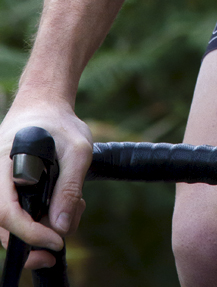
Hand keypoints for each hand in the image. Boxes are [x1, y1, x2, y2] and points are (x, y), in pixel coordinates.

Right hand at [0, 99, 91, 269]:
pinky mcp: (9, 193)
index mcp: (3, 165)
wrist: (44, 106)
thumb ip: (70, 186)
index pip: (6, 212)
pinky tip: (63, 207)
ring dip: (42, 229)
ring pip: (12, 226)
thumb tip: (61, 227)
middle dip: (36, 238)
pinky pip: (19, 217)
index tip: (55, 242)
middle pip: (5, 227)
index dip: (29, 233)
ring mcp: (1, 188)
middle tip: (62, 240)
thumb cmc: (59, 123)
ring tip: (72, 208)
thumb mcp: (77, 148)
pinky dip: (41, 220)